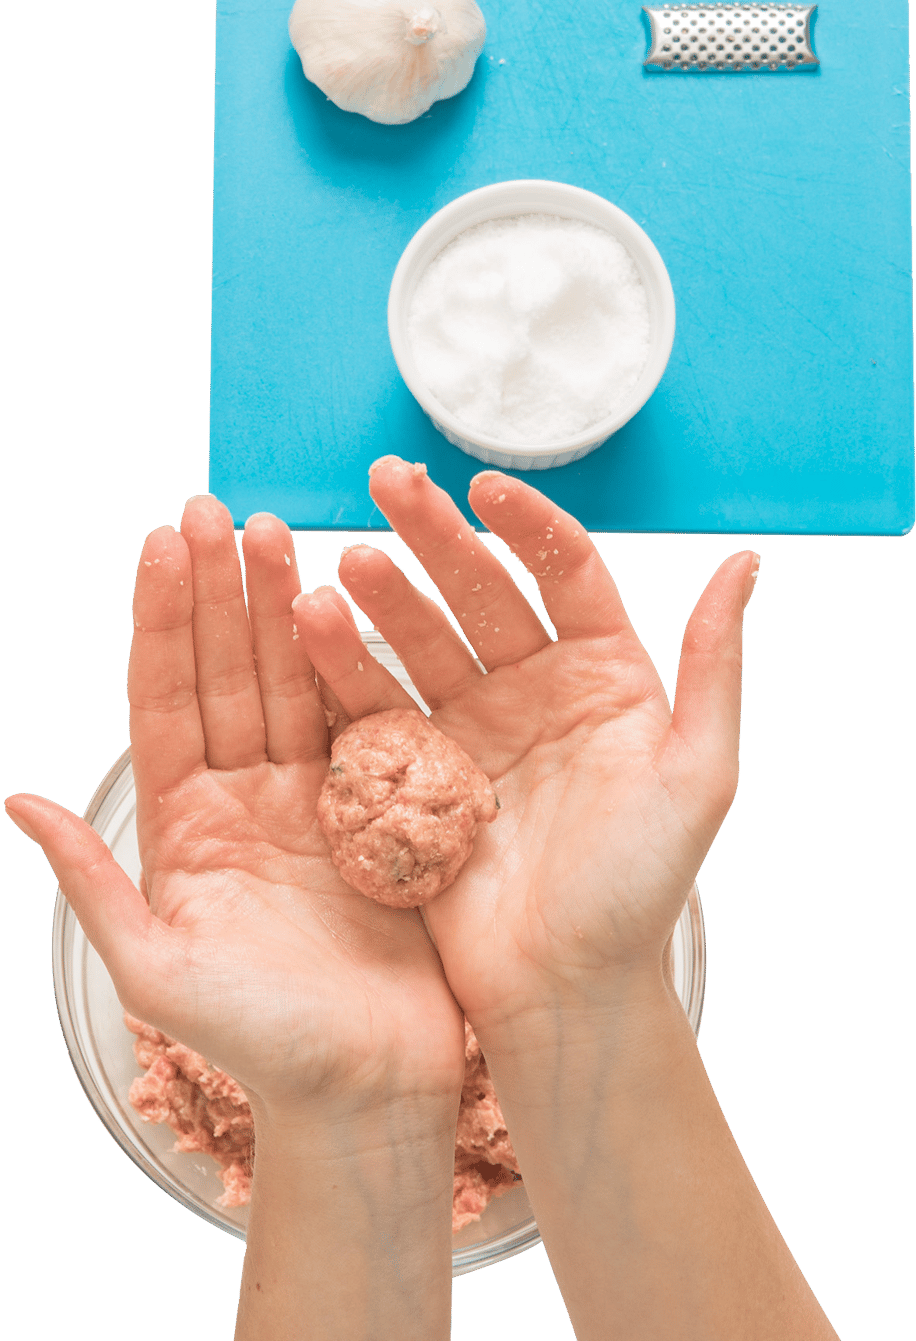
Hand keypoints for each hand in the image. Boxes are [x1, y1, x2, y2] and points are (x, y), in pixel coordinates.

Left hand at [5, 496, 464, 1119]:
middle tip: (220, 508)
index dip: (163, 621)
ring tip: (278, 531)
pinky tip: (347, 602)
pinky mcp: (381, 807)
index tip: (162, 545)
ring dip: (282, 606)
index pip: (166, 700)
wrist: (367, 1093)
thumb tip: (18, 803)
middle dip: (221, 591)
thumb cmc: (255, 1044)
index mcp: (184, 824)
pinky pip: (363, 721)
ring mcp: (312, 797)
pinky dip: (353, 663)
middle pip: (229, 673)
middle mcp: (244, 797)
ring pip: (293, 681)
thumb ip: (93, 883)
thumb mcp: (154, 970)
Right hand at [295, 458, 757, 1036]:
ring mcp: (471, 726)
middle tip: (389, 481)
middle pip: (480, 590)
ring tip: (345, 565)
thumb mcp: (699, 777)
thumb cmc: (642, 888)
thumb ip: (714, 668)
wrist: (566, 990)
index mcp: (603, 674)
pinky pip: (376, 707)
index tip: (483, 488)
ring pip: (420, 640)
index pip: (564, 572)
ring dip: (382, 598)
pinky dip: (344, 667)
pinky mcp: (416, 772)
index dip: (525, 525)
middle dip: (435, 535)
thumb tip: (744, 562)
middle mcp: (533, 686)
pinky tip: (312, 626)